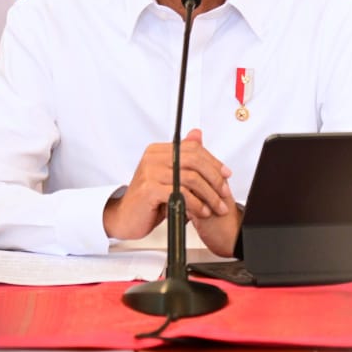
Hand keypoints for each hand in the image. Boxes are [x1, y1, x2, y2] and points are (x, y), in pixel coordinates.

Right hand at [103, 129, 236, 243]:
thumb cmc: (148, 199)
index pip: (193, 148)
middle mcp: (153, 158)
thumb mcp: (170, 176)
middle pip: (195, 161)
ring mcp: (150, 172)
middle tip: (224, 193)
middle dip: (215, 179)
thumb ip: (184, 157)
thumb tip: (197, 134)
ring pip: (191, 178)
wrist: (125, 218)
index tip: (226, 174)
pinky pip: (181, 193)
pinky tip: (202, 211)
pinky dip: (196, 204)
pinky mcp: (149, 189)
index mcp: (158, 151)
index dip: (213, 161)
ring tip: (216, 206)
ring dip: (209, 195)